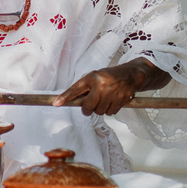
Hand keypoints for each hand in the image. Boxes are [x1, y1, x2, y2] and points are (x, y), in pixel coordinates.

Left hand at [52, 58, 168, 115]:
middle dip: (88, 109)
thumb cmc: (109, 77)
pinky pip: (111, 113)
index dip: (65, 97)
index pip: (76, 89)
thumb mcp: (96, 77)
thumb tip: (73, 102)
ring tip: (105, 100)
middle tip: (91, 106)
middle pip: (88, 107)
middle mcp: (102, 84)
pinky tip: (113, 101)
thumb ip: (86, 88)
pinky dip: (110, 110)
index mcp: (92, 77)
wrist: (130, 74)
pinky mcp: (122, 99)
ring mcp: (112, 92)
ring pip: (100, 111)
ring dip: (101, 109)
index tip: (56, 103)